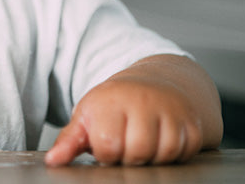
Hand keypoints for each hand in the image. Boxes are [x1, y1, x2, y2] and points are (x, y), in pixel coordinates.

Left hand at [44, 56, 219, 165]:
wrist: (156, 83)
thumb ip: (70, 140)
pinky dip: (174, 154)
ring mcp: (170, 110)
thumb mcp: (88, 115)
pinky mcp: (192, 122)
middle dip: (129, 157)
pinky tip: (162, 139)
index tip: (106, 142)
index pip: (108, 145)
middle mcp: (142, 101)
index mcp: (110, 101)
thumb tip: (53, 161)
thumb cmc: (116, 104)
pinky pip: (185, 152)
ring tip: (142, 141)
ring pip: (162, 155)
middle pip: (137, 152)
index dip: (105, 153)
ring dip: (152, 157)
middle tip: (126, 142)